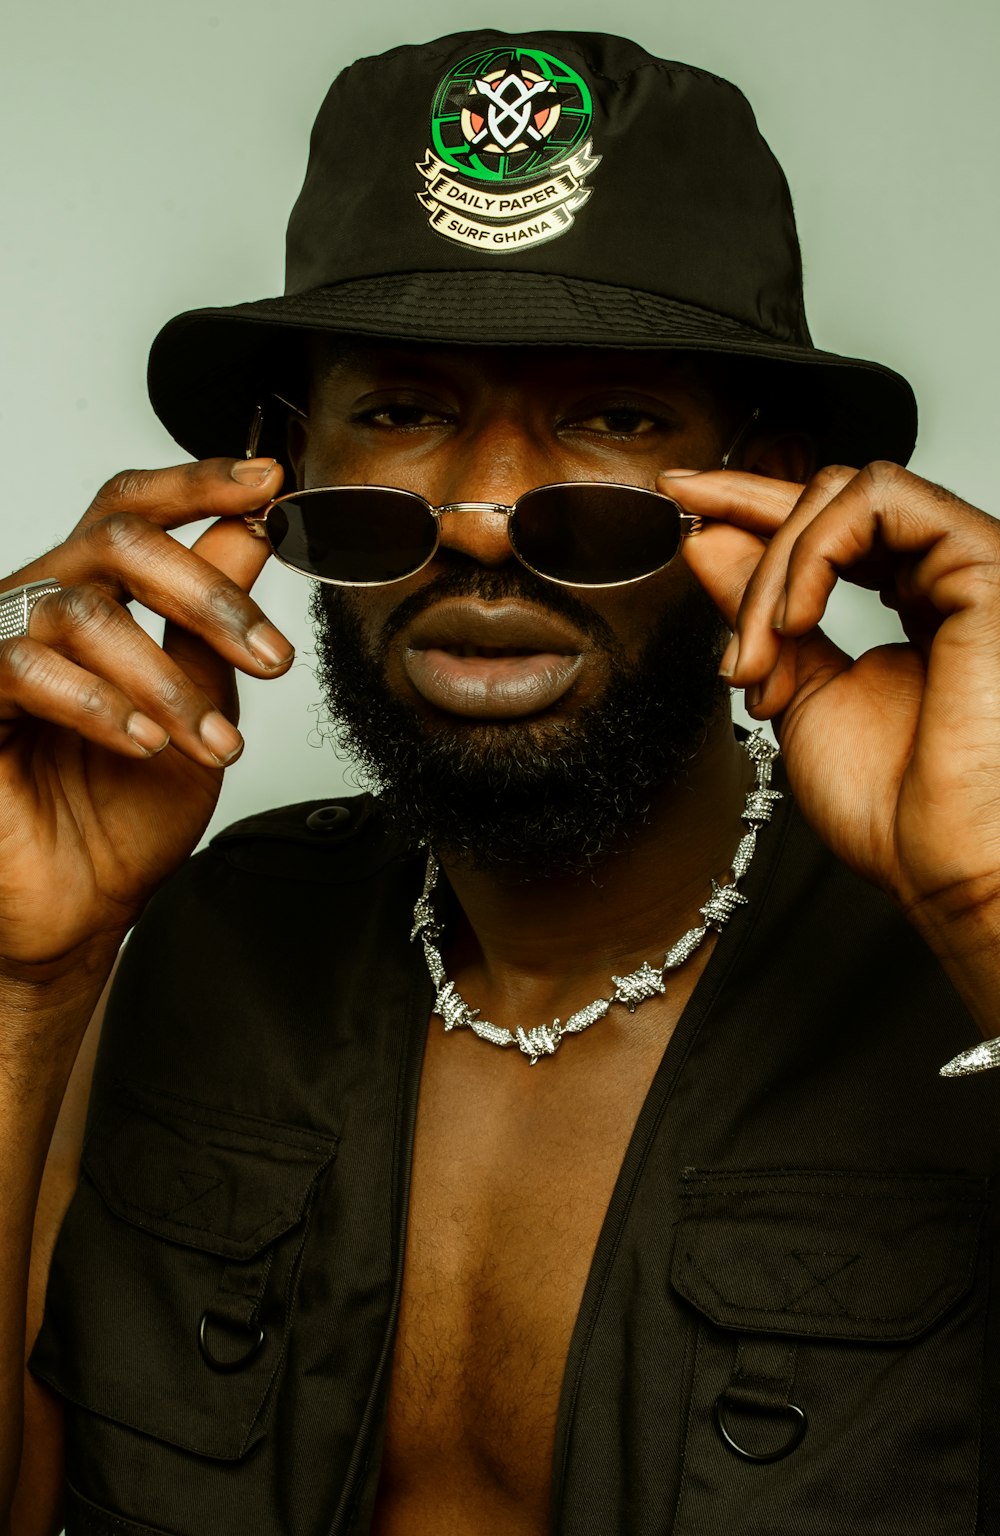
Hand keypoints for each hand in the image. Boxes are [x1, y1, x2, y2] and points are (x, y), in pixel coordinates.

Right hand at [0, 456, 290, 969]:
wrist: (85, 906)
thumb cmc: (130, 812)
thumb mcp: (200, 706)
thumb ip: (212, 624)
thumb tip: (253, 530)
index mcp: (98, 598)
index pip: (133, 510)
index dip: (196, 482)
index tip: (266, 483)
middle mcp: (43, 608)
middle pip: (116, 541)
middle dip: (208, 595)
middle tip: (270, 660)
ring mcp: (1, 650)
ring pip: (82, 611)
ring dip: (166, 680)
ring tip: (213, 746)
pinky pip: (25, 669)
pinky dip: (99, 704)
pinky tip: (142, 744)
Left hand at [665, 461, 999, 940]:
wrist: (941, 862)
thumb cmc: (892, 807)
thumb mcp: (795, 694)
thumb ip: (756, 614)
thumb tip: (708, 540)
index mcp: (910, 603)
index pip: (827, 526)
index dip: (751, 502)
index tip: (682, 497)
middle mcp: (939, 577)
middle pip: (833, 493)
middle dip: (745, 514)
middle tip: (687, 530)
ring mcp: (962, 566)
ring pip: (847, 493)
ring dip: (776, 565)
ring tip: (757, 653)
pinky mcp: (981, 562)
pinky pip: (881, 500)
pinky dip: (815, 550)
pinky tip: (794, 620)